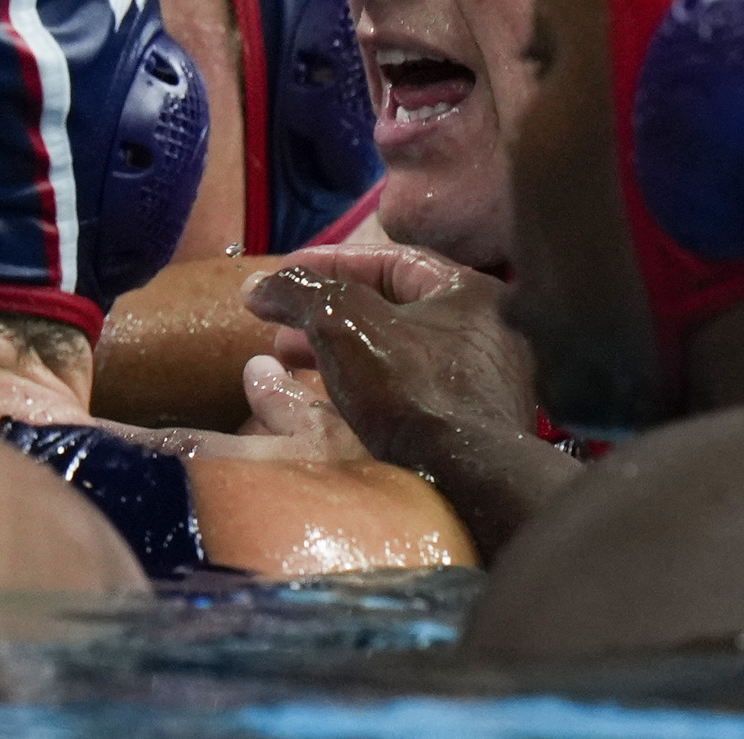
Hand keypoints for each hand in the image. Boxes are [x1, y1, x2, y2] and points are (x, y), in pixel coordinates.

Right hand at [243, 244, 582, 560]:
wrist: (466, 482)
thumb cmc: (413, 388)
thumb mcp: (345, 323)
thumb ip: (302, 294)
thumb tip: (260, 287)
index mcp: (470, 294)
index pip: (394, 262)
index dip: (333, 263)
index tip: (287, 274)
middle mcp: (483, 336)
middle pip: (391, 312)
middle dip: (328, 315)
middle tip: (283, 324)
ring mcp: (476, 388)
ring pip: (392, 359)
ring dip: (337, 354)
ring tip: (287, 360)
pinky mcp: (461, 432)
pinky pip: (401, 399)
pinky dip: (356, 394)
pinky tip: (315, 403)